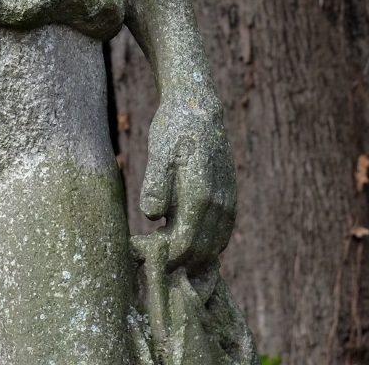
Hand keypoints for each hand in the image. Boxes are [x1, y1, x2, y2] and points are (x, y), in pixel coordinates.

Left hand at [140, 95, 236, 268]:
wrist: (198, 108)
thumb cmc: (173, 129)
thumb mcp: (158, 152)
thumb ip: (156, 184)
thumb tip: (153, 216)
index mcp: (201, 196)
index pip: (184, 246)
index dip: (162, 256)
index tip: (139, 251)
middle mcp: (220, 204)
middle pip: (200, 253)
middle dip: (175, 260)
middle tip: (146, 251)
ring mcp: (228, 203)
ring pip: (213, 248)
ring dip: (189, 254)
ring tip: (159, 243)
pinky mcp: (229, 200)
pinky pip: (220, 235)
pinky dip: (203, 245)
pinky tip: (178, 235)